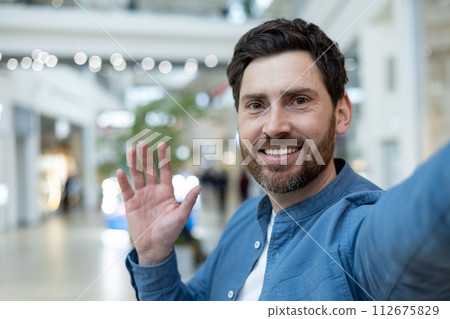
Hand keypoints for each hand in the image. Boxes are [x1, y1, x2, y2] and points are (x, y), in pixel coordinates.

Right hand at [116, 141, 200, 265]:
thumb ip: (189, 201)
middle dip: (146, 156)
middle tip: (143, 143)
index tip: (162, 144)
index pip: (164, 170)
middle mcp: (153, 190)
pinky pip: (126, 190)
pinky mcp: (131, 204)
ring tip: (131, 149)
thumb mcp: (181, 216)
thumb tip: (199, 186)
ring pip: (137, 175)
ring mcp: (141, 196)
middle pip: (149, 169)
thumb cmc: (170, 232)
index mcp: (166, 191)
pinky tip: (120, 171)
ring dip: (134, 163)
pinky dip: (123, 181)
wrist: (155, 246)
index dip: (163, 158)